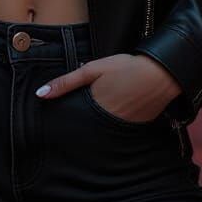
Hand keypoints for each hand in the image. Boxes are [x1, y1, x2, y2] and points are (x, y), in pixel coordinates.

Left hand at [34, 53, 182, 122]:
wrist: (160, 74)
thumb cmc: (125, 68)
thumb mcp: (92, 70)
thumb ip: (66, 82)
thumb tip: (40, 94)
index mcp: (93, 109)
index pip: (71, 123)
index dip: (63, 124)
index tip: (53, 126)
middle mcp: (105, 124)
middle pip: (84, 132)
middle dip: (76, 131)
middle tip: (69, 128)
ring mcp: (121, 129)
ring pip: (99, 134)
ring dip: (92, 131)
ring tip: (89, 124)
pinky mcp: (134, 130)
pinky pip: (115, 133)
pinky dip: (110, 129)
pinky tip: (109, 119)